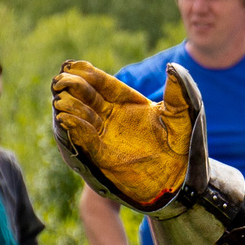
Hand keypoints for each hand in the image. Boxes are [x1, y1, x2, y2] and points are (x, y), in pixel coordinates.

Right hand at [52, 61, 195, 211]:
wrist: (179, 180)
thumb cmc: (182, 146)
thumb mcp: (181, 117)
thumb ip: (177, 94)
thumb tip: (173, 67)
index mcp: (128, 102)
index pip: (104, 83)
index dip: (89, 74)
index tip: (75, 65)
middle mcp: (112, 116)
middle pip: (88, 96)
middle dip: (74, 86)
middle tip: (62, 80)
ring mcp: (105, 134)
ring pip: (81, 115)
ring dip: (71, 107)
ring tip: (62, 99)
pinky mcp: (102, 154)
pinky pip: (84, 139)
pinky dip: (75, 128)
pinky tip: (66, 118)